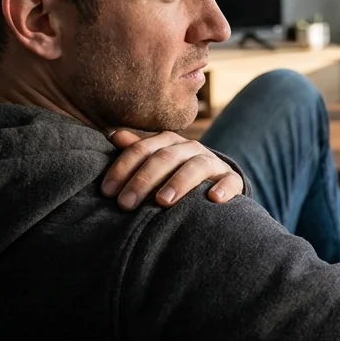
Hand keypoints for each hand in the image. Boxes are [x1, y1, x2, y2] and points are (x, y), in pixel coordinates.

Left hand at [101, 130, 242, 209]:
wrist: (216, 179)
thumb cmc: (175, 173)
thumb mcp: (156, 160)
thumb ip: (136, 151)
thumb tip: (113, 135)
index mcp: (168, 141)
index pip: (142, 150)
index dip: (123, 169)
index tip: (107, 192)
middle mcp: (190, 148)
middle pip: (165, 158)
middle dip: (143, 180)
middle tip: (126, 204)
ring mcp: (213, 162)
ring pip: (196, 167)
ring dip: (179, 182)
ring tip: (163, 202)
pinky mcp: (232, 179)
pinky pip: (230, 181)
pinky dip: (223, 188)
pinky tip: (213, 199)